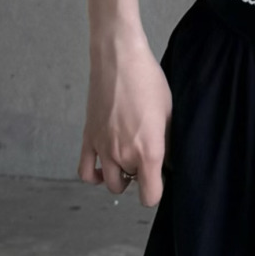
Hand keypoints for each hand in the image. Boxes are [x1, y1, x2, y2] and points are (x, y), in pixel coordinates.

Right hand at [82, 27, 171, 206]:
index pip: (150, 196)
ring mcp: (102, 148)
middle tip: (146, 159)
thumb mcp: (169, 114)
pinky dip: (94, 175)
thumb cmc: (147, 81)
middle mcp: (123, 154)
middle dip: (140, 178)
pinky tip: (104, 166)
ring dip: (119, 177)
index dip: (156, 191)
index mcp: (148, 151)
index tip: (159, 180)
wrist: (118, 59)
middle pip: (131, 185)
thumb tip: (168, 163)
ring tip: (128, 161)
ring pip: (110, 183)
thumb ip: (169, 145)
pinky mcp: (88, 138)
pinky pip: (85, 171)